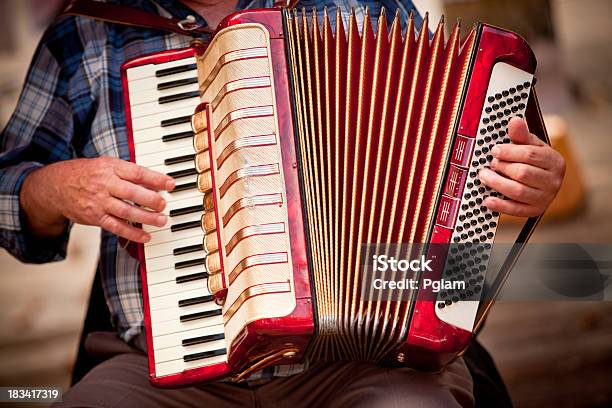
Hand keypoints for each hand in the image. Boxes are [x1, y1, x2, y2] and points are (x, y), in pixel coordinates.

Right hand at [21, 157, 174, 242]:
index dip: (156, 179)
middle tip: (164, 204)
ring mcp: (99, 202)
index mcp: (110, 168)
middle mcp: (104, 184)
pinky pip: (116, 227)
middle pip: (132, 193)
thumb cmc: (87, 174)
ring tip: (162, 220)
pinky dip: (132, 233)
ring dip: (146, 218)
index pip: (136, 173)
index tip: (171, 184)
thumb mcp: (107, 165)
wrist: (55, 187)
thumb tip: (156, 183)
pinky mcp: (95, 217)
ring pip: (126, 211)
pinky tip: (145, 237)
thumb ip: (130, 173)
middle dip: (151, 200)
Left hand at [478, 117, 565, 216]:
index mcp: (554, 161)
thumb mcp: (532, 146)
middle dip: (502, 167)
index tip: (495, 150)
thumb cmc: (536, 162)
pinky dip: (500, 205)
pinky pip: (516, 210)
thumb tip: (514, 121)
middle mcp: (553, 181)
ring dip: (497, 183)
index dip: (510, 152)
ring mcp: (545, 198)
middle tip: (490, 163)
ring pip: (518, 191)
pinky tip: (487, 199)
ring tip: (484, 176)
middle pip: (523, 173)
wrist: (545, 183)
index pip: (531, 155)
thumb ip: (522, 135)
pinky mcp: (535, 211)